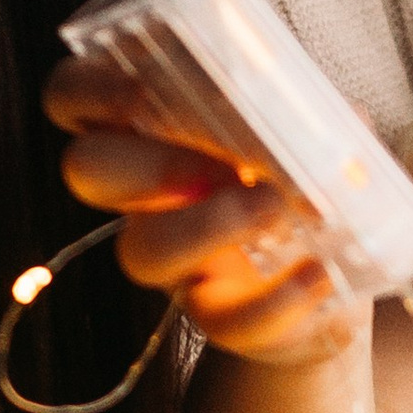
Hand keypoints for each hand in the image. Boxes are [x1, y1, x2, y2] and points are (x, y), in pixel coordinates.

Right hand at [41, 58, 357, 364]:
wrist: (337, 277)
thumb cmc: (306, 180)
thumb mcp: (310, 130)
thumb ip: (312, 112)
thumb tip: (334, 114)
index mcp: (157, 131)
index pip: (75, 98)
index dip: (88, 91)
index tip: (138, 92)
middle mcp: (150, 196)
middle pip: (89, 170)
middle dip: (150, 162)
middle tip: (224, 165)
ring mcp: (178, 261)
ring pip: (141, 251)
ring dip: (206, 225)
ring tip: (275, 209)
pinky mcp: (221, 318)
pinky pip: (227, 321)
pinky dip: (276, 298)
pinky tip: (318, 273)